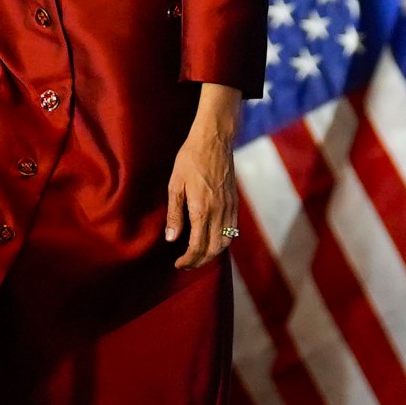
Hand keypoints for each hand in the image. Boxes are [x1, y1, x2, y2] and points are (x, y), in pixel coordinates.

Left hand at [166, 90, 243, 268]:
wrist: (214, 140)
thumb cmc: (190, 160)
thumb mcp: (175, 185)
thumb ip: (174, 214)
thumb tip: (171, 239)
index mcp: (202, 209)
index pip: (197, 246)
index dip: (188, 260)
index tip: (178, 264)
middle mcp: (219, 212)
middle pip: (213, 249)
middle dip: (199, 261)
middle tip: (185, 264)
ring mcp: (229, 208)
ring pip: (225, 242)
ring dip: (212, 254)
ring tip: (198, 255)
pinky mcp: (235, 202)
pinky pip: (232, 230)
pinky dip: (222, 241)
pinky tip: (211, 239)